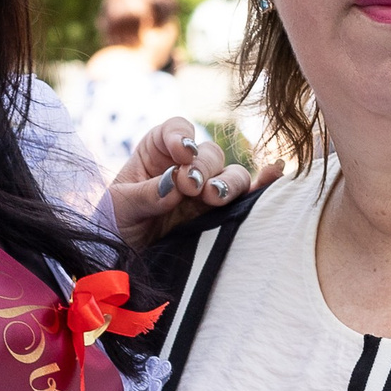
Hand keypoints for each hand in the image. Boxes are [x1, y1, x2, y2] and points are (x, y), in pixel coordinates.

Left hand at [109, 117, 281, 250]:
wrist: (123, 261)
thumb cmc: (115, 224)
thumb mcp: (120, 206)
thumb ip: (147, 194)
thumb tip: (175, 185)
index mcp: (157, 152)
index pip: (177, 129)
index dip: (182, 136)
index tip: (182, 153)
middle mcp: (186, 166)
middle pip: (209, 153)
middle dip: (203, 168)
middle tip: (192, 187)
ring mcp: (206, 190)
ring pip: (231, 175)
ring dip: (227, 183)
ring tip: (214, 198)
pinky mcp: (220, 214)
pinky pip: (248, 196)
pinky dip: (263, 185)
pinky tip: (275, 175)